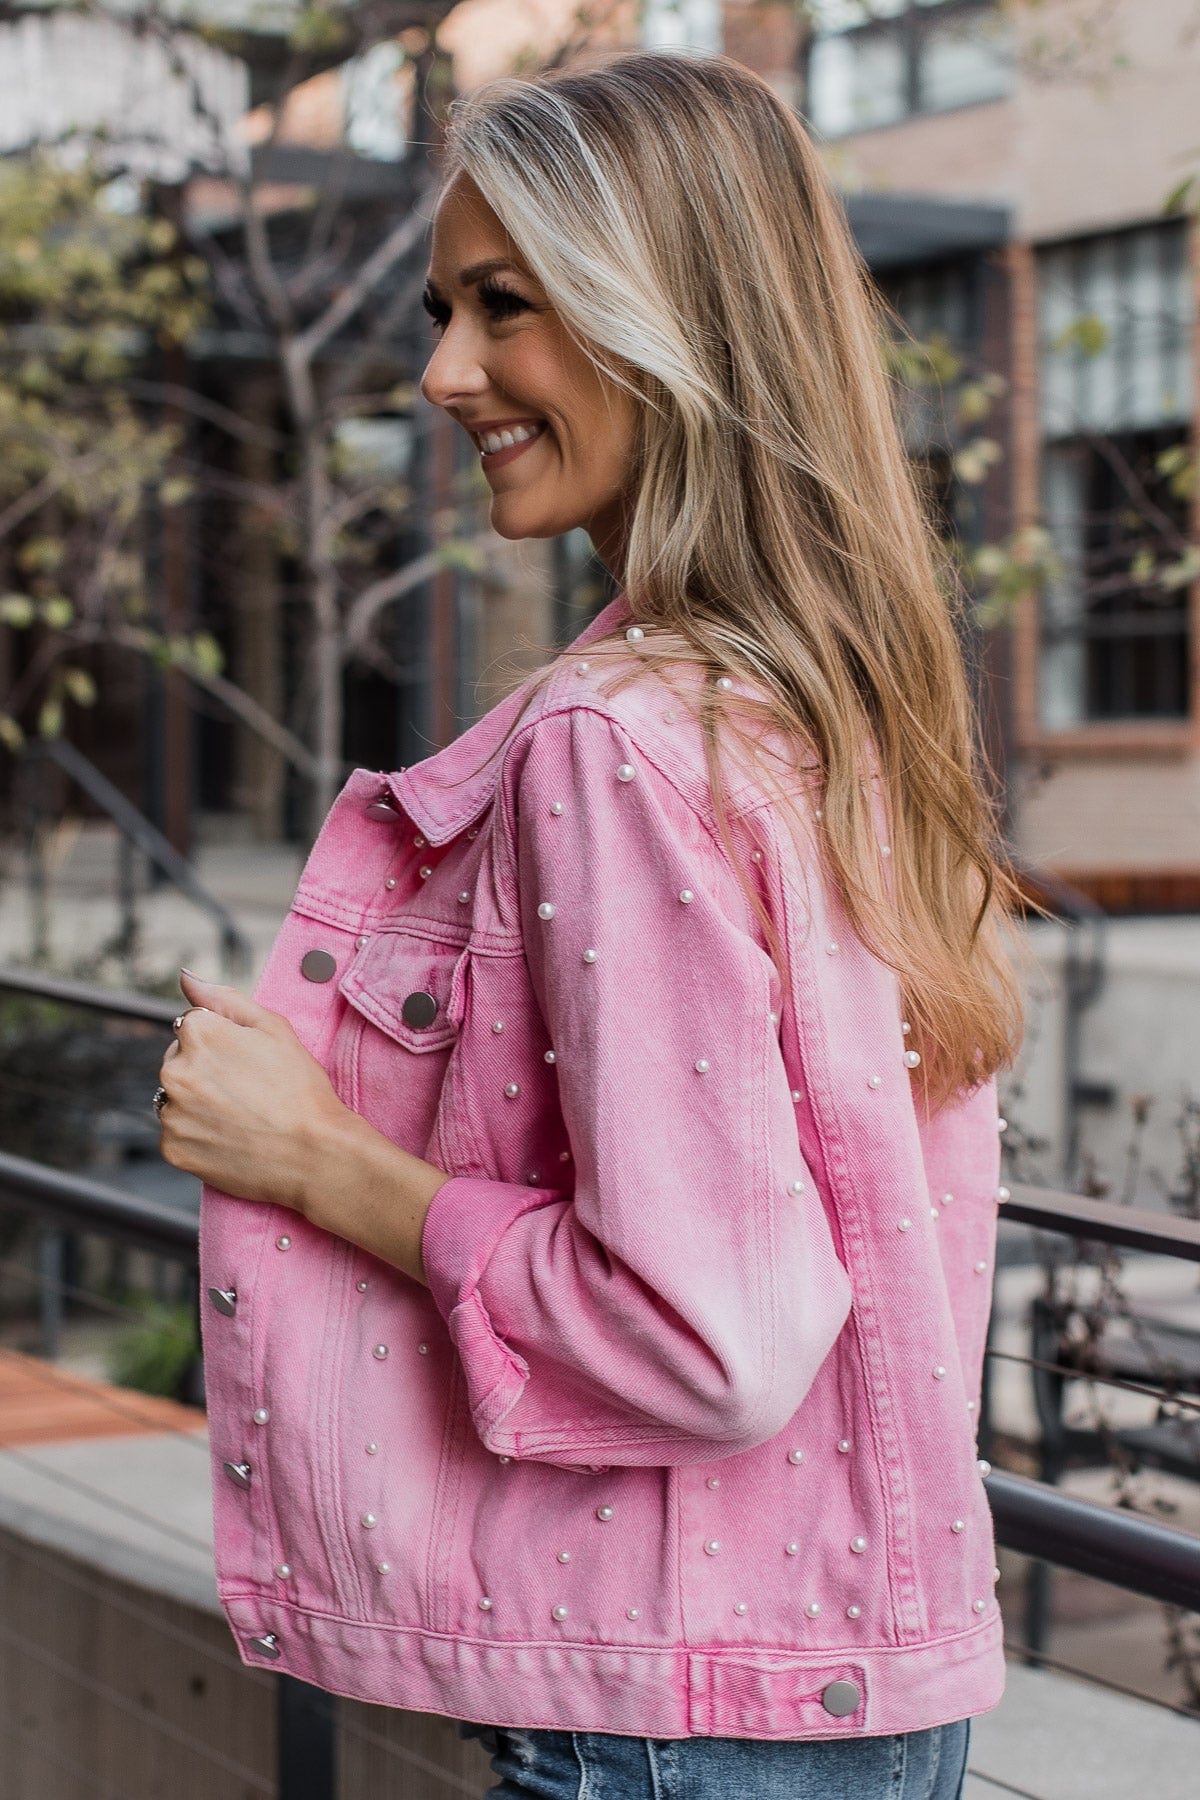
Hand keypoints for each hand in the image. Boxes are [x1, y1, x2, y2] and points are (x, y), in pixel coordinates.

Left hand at [156, 969, 348, 1212]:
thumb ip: (224, 998)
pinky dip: (199, 1136)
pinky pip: (179, 1135)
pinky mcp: (174, 1149)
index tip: (248, 1064)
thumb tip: (186, 977)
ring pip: (177, 1099)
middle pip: (180, 1062)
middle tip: (248, 1091)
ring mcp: (171, 1113)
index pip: (193, 1028)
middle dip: (205, 1071)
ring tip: (241, 1116)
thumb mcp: (274, 1028)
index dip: (224, 1044)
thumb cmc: (300, 1088)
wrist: (314, 1154)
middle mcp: (174, 1071)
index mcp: (197, 1034)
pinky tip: (232, 1137)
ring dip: (199, 1103)